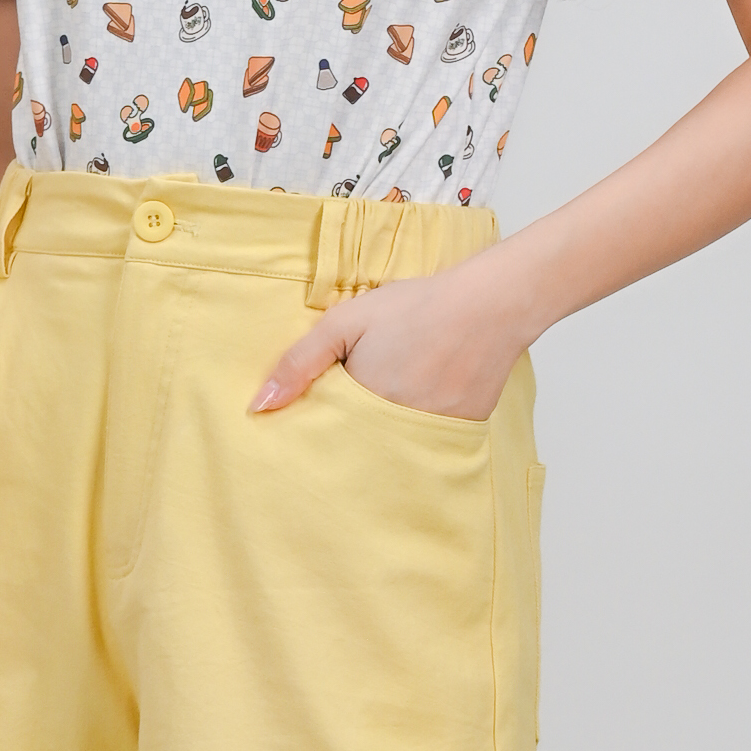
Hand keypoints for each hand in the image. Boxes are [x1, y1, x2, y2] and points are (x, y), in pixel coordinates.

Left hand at [250, 261, 528, 422]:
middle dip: (351, 434)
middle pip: (361, 447)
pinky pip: (431, 443)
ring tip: (396, 394)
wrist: (491, 303)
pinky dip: (421, 429)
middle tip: (362, 399)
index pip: (327, 436)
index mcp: (364, 406)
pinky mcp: (464, 433)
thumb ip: (300, 363)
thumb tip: (259, 406)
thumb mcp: (346, 322)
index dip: (319, 427)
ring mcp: (434, 435)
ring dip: (386, 432)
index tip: (314, 418)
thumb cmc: (416, 307)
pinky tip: (426, 395)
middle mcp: (398, 430)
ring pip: (396, 447)